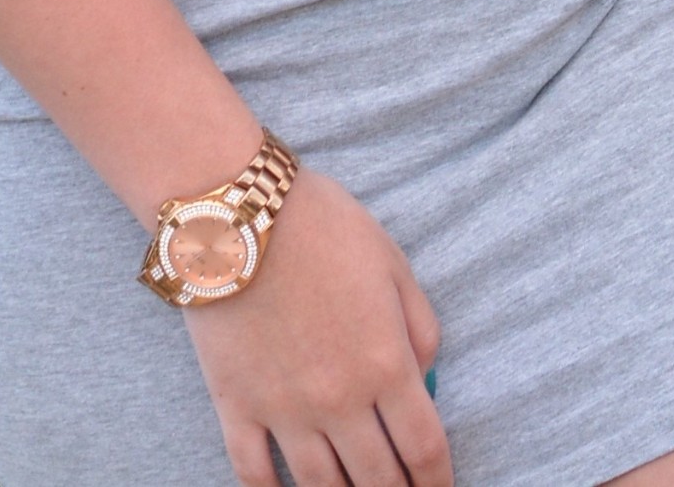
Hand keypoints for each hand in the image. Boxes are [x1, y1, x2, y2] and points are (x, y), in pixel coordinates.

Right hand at [186, 168, 450, 486]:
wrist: (238, 214)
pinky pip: (255, 475)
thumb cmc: (323, 226)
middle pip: (377, 479)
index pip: (424, 447)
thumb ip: (420, 327)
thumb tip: (426, 380)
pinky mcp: (236, 407)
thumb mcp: (393, 263)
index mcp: (385, 362)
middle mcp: (339, 399)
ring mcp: (284, 410)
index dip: (438, 480)